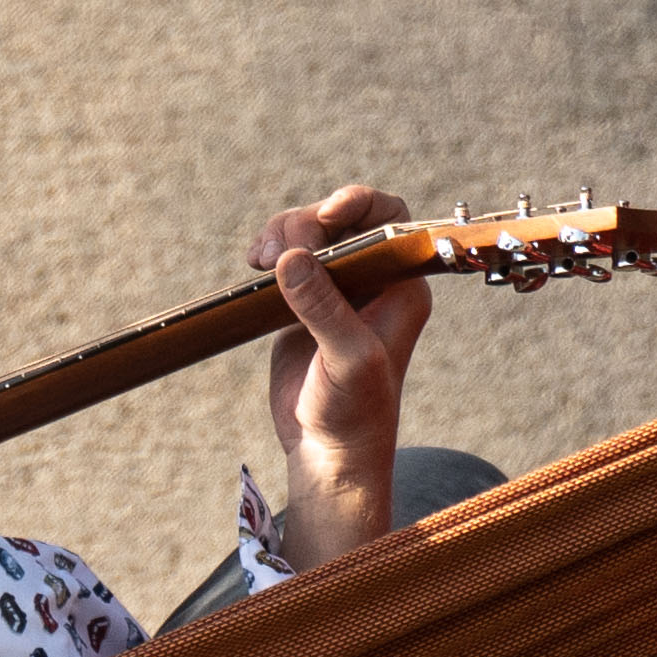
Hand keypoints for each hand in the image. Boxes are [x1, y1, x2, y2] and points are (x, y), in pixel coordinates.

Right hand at [252, 184, 430, 571]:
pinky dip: (268, 255)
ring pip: (307, 235)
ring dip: (280, 235)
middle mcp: (372, 281)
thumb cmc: (356, 414)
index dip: (360, 203)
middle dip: (304, 223)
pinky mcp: (303, 304)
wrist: (328, 453)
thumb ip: (323, 307)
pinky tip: (254, 267)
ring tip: (260, 261)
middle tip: (276, 252)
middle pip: (339, 220)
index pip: (389, 220)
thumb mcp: (347, 358)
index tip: (326, 213)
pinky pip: (286, 261)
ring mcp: (336, 290)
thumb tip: (291, 258)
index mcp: (401, 287)